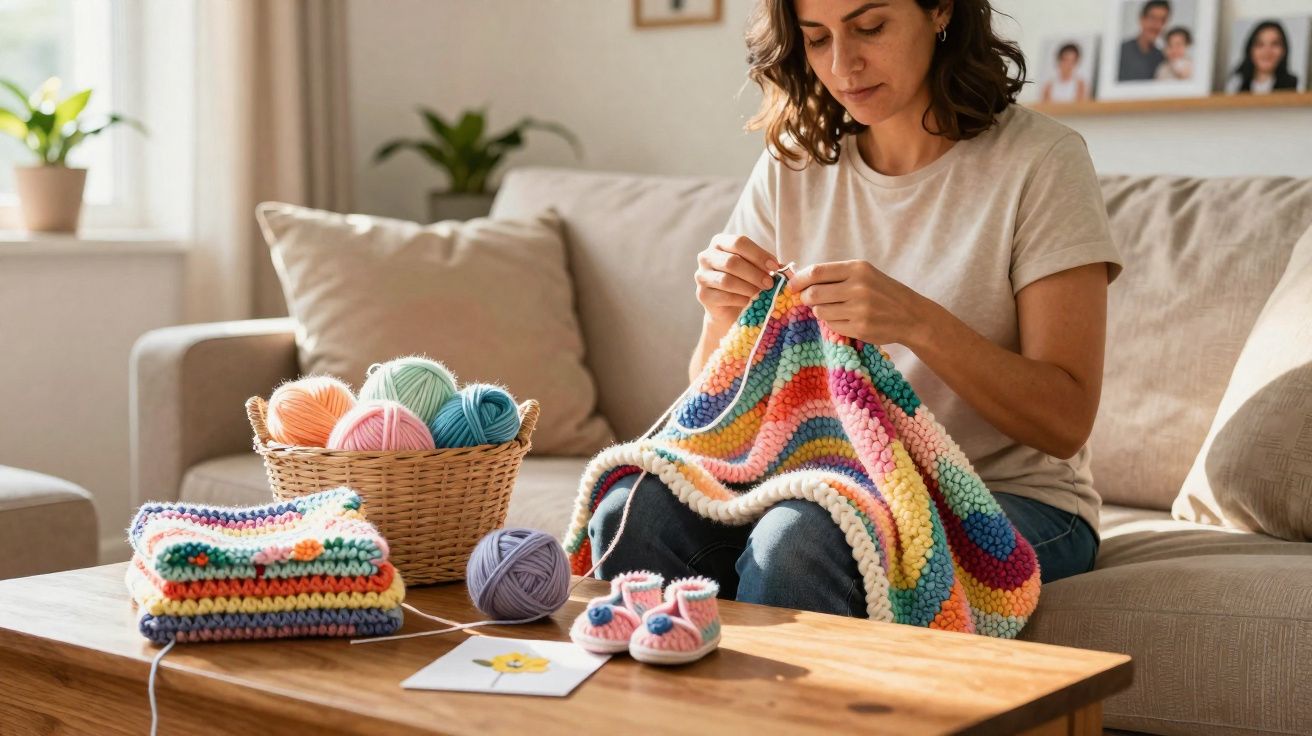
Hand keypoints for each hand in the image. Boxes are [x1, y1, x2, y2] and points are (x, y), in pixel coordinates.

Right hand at [694, 234, 780, 325]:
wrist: (729, 308)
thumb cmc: (746, 282)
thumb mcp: (757, 269)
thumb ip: (768, 266)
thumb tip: (784, 269)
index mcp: (720, 242)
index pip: (739, 242)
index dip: (759, 254)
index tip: (775, 266)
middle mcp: (706, 256)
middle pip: (732, 262)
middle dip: (755, 273)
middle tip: (770, 284)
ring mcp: (702, 276)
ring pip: (726, 280)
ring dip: (748, 288)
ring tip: (762, 294)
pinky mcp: (702, 294)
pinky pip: (723, 296)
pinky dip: (740, 299)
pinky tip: (750, 302)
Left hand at [788, 260, 934, 347]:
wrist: (911, 315)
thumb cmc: (883, 292)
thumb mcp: (864, 274)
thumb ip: (835, 275)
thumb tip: (800, 279)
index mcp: (857, 269)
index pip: (816, 272)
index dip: (799, 280)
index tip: (792, 286)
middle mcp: (858, 287)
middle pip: (813, 293)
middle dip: (805, 298)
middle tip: (808, 300)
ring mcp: (859, 309)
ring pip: (819, 311)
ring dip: (819, 311)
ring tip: (833, 308)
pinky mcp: (859, 327)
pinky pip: (831, 325)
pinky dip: (832, 322)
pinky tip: (846, 319)